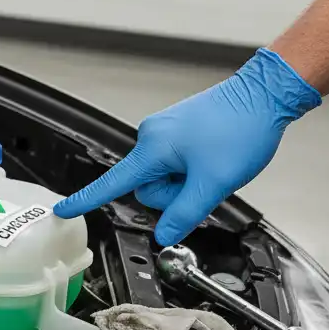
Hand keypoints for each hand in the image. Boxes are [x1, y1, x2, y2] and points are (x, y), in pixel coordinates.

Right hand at [54, 48, 320, 245]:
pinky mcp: (176, 129)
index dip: (86, 200)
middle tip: (206, 179)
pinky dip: (192, 166)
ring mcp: (163, 130)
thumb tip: (164, 235)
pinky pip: (174, 161)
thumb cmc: (241, 129)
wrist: (265, 93)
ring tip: (213, 163)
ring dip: (186, 179)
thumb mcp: (215, 183)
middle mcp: (151, 136)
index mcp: (153, 149)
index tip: (63, 209)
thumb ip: (185, 214)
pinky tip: (213, 155)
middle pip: (148, 186)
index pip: (112, 183)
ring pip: (163, 175)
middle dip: (175, 192)